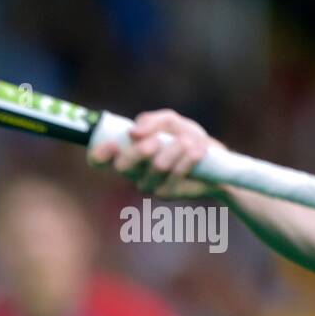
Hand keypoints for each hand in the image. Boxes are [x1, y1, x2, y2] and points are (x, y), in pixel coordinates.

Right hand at [89, 109, 224, 199]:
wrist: (216, 161)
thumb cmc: (187, 139)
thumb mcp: (170, 122)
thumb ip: (152, 121)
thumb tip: (133, 133)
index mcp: (127, 153)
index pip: (99, 160)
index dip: (98, 154)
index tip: (112, 144)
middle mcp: (132, 171)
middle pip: (122, 165)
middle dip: (139, 151)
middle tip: (157, 140)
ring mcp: (148, 184)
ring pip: (155, 166)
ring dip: (176, 148)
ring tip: (189, 141)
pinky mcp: (166, 194)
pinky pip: (175, 174)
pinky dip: (189, 158)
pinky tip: (199, 151)